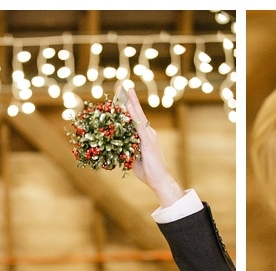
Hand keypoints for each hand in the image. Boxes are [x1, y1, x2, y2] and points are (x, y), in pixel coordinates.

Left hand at [123, 88, 182, 205]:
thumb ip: (126, 150)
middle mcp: (148, 133)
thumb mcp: (133, 159)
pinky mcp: (148, 141)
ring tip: (125, 90)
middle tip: (122, 85)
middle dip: (129, 99)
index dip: (128, 107)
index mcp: (145, 136)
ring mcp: (149, 136)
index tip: (121, 96)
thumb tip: (116, 147)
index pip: (135, 118)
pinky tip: (128, 107)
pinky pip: (139, 125)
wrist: (159, 180)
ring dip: (131, 103)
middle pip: (137, 113)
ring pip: (138, 116)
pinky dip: (134, 115)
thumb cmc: (148, 172)